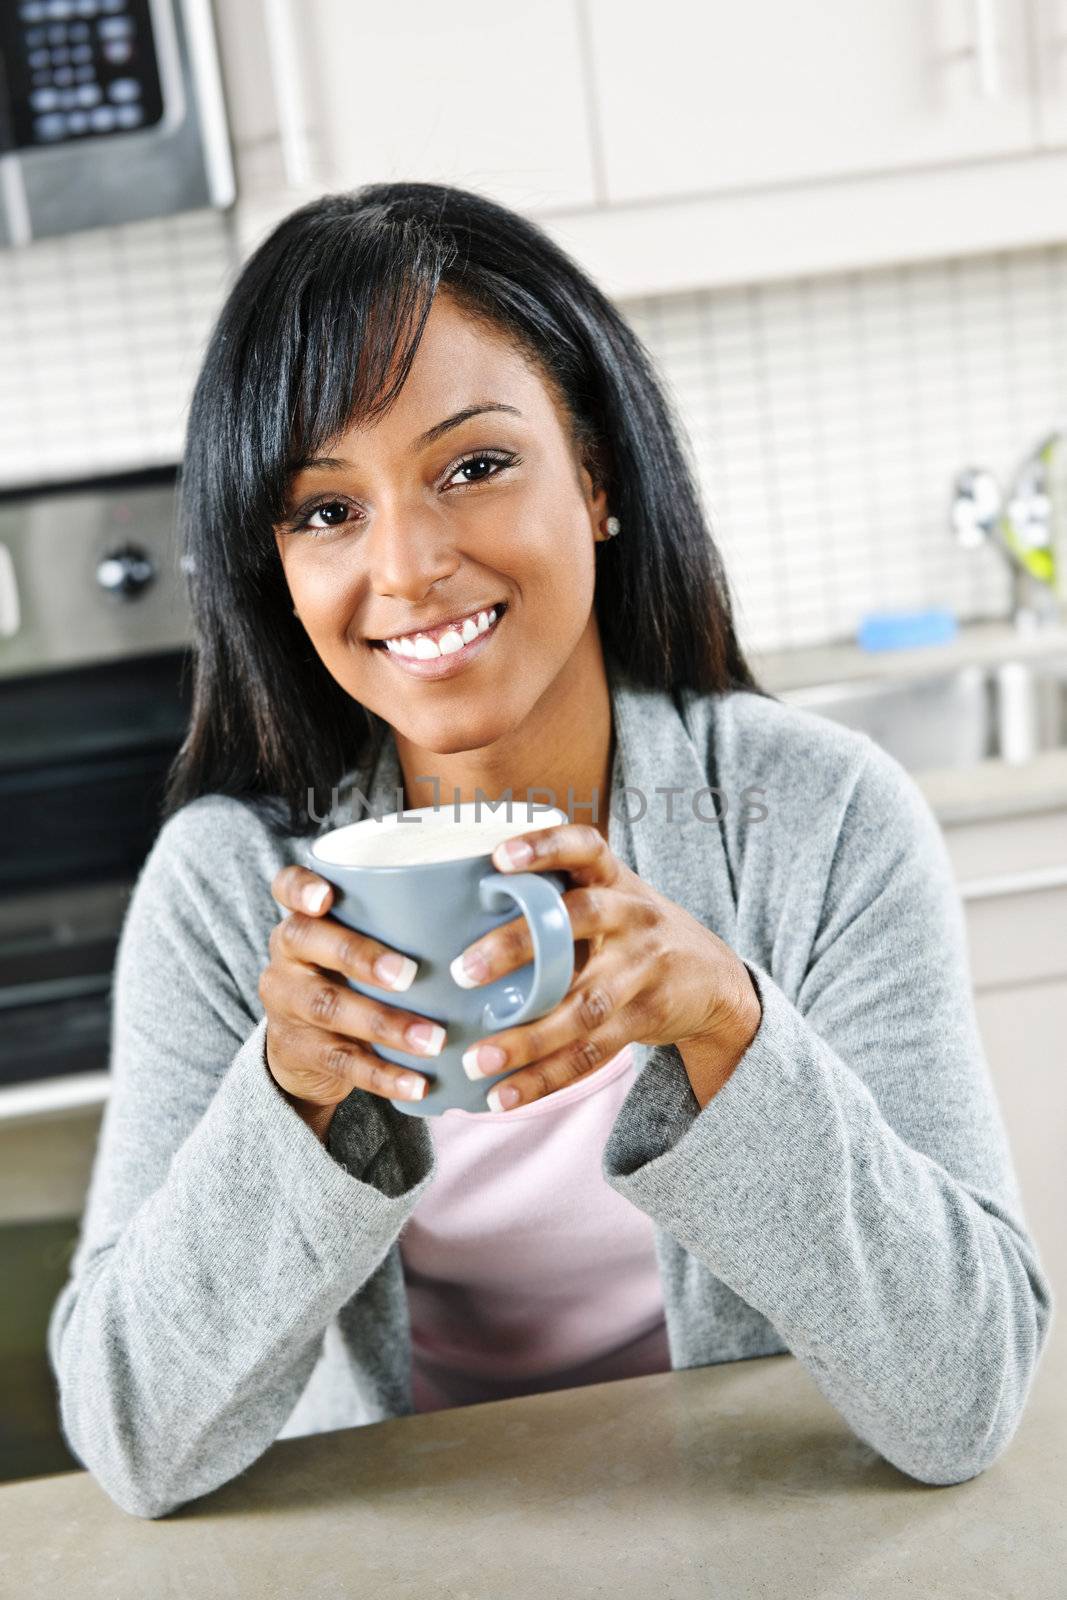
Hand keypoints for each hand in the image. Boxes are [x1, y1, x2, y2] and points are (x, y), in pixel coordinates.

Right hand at [259, 864, 449, 1138]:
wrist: (307, 1050)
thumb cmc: (355, 979)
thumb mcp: (363, 946)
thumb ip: (400, 925)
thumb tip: (490, 903)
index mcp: (306, 918)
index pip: (286, 887)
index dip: (301, 889)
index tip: (326, 897)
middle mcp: (288, 955)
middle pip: (307, 943)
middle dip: (360, 957)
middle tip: (410, 974)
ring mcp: (287, 1003)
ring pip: (328, 1006)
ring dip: (385, 1024)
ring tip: (434, 1039)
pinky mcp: (299, 1051)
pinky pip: (341, 1062)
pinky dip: (384, 1075)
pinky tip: (419, 1084)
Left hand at [450, 824, 761, 1110]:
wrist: (714, 979)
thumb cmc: (632, 932)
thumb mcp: (610, 897)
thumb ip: (554, 896)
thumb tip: (451, 907)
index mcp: (614, 878)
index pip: (584, 846)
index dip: (544, 846)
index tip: (499, 857)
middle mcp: (632, 915)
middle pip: (578, 921)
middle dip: (519, 945)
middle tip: (463, 971)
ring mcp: (643, 968)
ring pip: (583, 1004)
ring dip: (527, 1037)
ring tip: (476, 1059)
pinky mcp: (646, 1016)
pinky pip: (592, 1052)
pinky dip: (545, 1078)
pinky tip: (504, 1095)